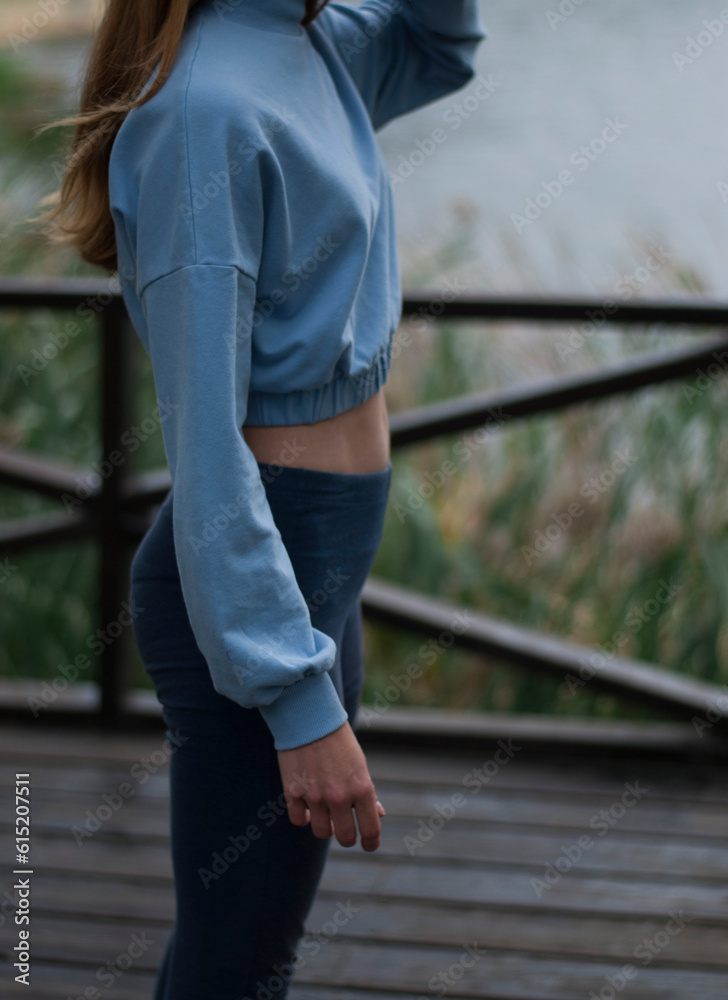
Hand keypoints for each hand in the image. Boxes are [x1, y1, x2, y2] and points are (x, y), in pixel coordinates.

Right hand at [277, 720, 385, 851]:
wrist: (310, 717)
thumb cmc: (339, 741)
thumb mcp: (360, 765)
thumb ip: (368, 793)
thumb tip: (378, 815)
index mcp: (362, 788)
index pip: (370, 830)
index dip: (371, 843)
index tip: (368, 845)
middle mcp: (339, 796)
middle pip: (344, 838)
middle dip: (346, 836)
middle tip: (344, 829)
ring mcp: (314, 795)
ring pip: (321, 832)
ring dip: (324, 826)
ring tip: (325, 814)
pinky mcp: (292, 791)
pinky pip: (298, 820)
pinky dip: (302, 817)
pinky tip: (306, 808)